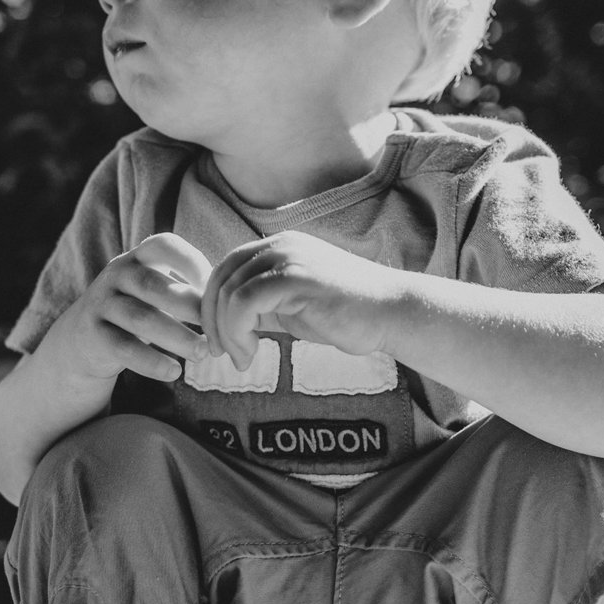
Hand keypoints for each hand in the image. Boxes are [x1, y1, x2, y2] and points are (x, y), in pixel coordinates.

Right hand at [40, 232, 215, 385]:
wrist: (83, 340)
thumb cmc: (138, 311)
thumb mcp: (157, 292)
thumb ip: (189, 290)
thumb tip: (238, 303)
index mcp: (138, 257)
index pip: (164, 245)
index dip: (192, 262)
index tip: (216, 289)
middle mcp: (116, 274)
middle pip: (153, 285)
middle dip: (189, 306)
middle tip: (217, 330)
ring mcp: (101, 304)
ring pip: (141, 318)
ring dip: (176, 337)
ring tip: (202, 353)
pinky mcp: (92, 335)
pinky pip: (124, 348)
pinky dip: (151, 362)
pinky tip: (174, 372)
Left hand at [202, 231, 413, 369]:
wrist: (391, 313)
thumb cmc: (348, 316)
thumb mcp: (294, 307)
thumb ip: (263, 307)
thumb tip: (227, 323)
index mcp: (279, 247)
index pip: (227, 268)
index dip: (212, 304)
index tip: (218, 339)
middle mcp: (280, 245)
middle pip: (221, 276)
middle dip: (211, 319)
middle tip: (218, 352)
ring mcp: (287, 257)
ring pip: (229, 291)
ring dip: (225, 331)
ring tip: (240, 358)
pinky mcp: (295, 277)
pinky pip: (244, 302)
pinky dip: (237, 332)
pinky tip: (250, 353)